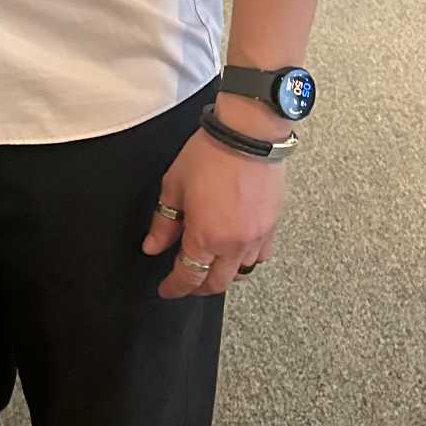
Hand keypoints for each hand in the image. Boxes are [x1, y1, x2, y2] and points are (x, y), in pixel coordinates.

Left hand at [142, 126, 285, 298]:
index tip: (166, 290)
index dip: (175, 288)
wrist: (249, 135)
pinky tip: (237, 250)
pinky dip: (247, 260)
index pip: (188, 277)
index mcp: (205, 237)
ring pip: (241, 273)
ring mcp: (257, 237)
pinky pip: (261, 256)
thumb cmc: (210, 154)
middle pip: (216, 283)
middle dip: (198, 287)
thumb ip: (164, 222)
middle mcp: (234, 244)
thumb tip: (153, 246)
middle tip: (185, 282)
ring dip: (223, 275)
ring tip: (210, 265)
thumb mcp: (174, 186)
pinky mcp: (272, 226)